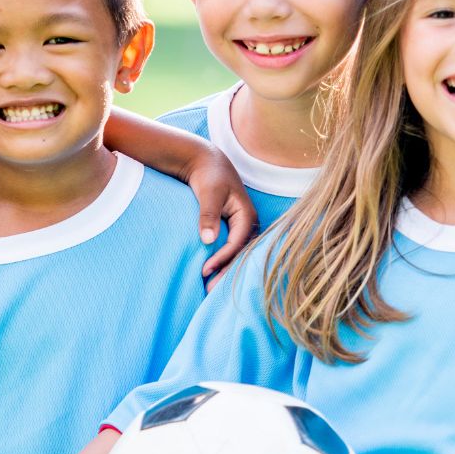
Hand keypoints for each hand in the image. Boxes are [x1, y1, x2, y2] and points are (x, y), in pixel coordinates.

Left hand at [184, 147, 255, 277]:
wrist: (207, 163)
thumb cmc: (208, 176)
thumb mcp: (208, 193)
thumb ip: (208, 215)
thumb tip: (208, 240)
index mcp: (247, 214)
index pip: (238, 242)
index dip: (223, 258)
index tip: (205, 270)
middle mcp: (249, 222)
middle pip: (242, 253)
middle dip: (227, 271)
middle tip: (210, 290)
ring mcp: (243, 227)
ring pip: (238, 254)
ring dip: (226, 270)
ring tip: (210, 288)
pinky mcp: (234, 229)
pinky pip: (232, 250)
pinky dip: (224, 262)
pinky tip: (213, 274)